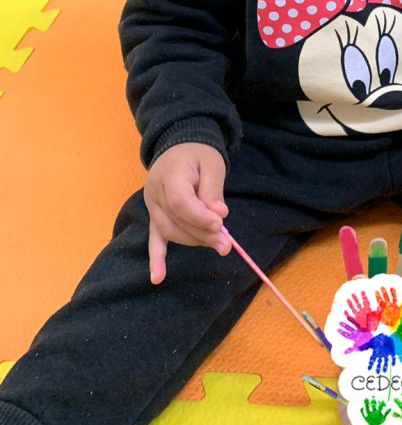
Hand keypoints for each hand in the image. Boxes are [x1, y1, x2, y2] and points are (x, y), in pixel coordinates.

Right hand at [143, 142, 229, 284]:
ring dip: (195, 241)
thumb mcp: (212, 164)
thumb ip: (213, 190)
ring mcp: (151, 205)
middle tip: (227, 244)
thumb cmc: (199, 154)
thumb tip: (219, 214)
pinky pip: (153, 238)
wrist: (180, 146)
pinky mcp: (154, 215)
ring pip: (170, 231)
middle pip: (177, 220)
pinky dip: (156, 258)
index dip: (200, 217)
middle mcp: (155, 192)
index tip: (220, 225)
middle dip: (204, 234)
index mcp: (170, 174)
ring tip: (219, 245)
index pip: (180, 202)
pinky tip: (158, 277)